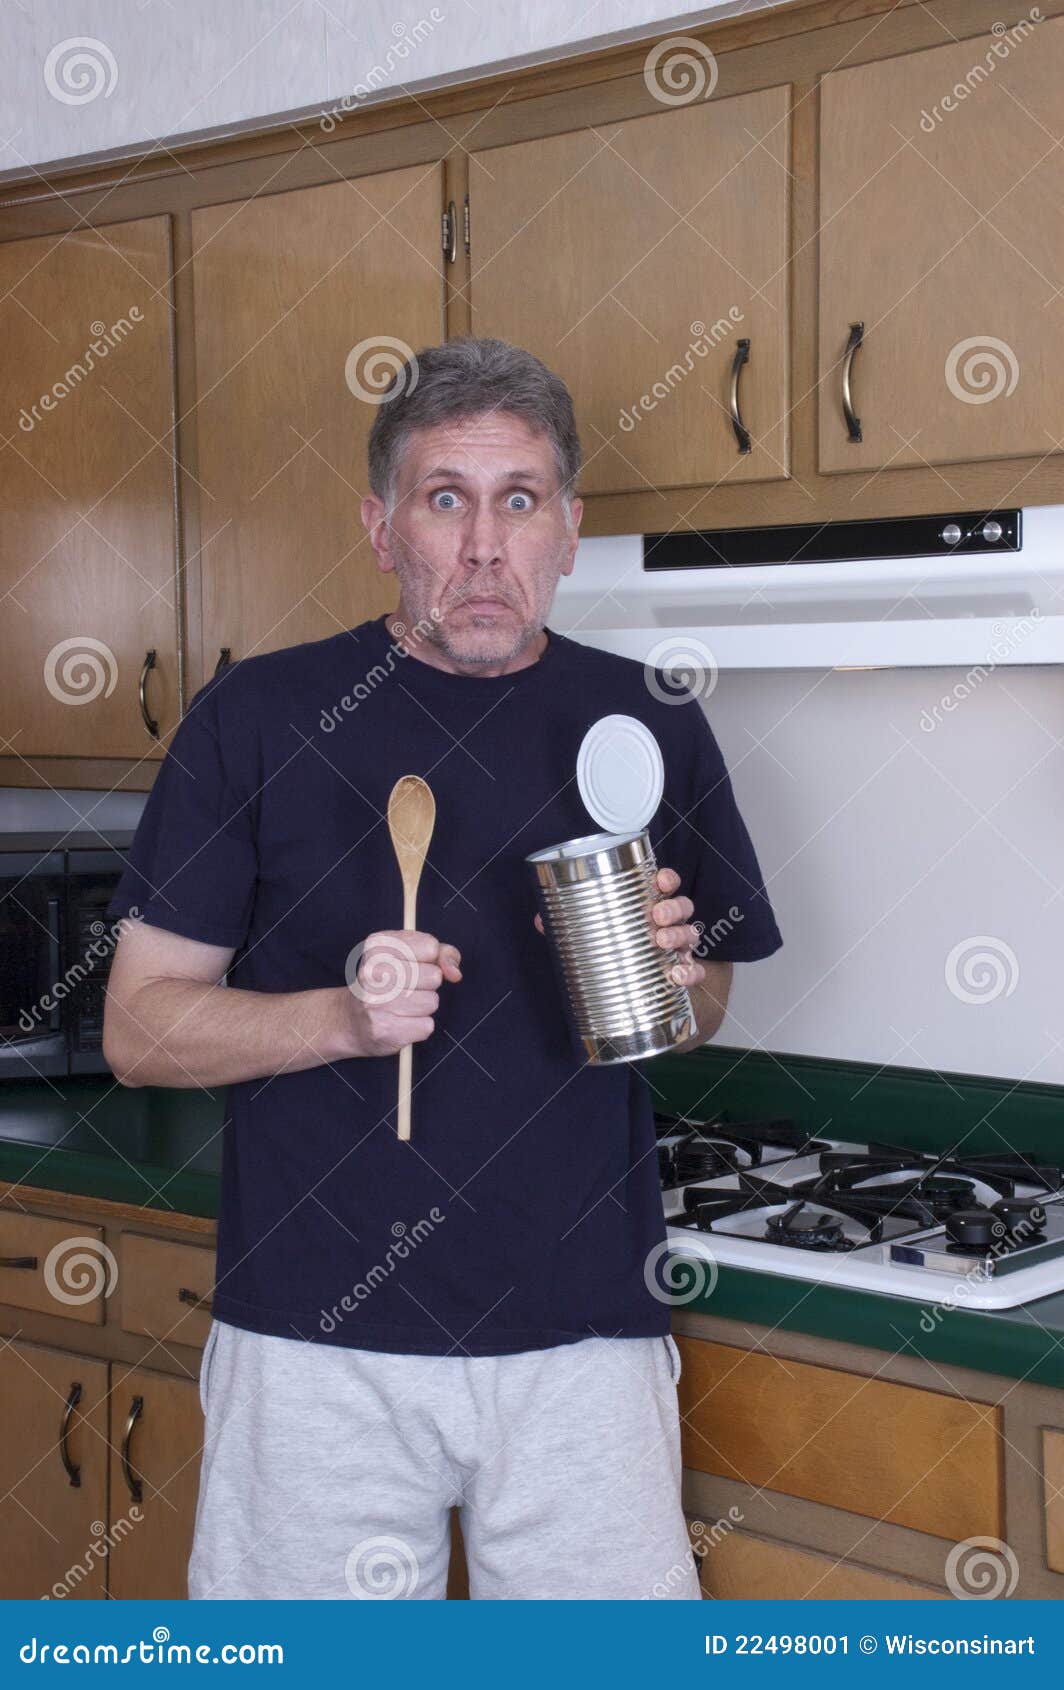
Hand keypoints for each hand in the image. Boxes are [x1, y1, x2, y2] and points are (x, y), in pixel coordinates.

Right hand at [335, 929, 461, 1058]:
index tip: (417, 964)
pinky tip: (400, 1021)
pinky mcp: (383, 1029)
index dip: (432, 958)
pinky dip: (419, 1026)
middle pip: (434, 976)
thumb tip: (455, 973)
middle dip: (429, 984)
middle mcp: (372, 972)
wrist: (352, 1020)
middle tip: (407, 987)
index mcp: (378, 946)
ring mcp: (375, 1002)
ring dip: (424, 1006)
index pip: (430, 947)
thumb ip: (442, 954)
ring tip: (403, 1005)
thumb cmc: (388, 983)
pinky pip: (426, 1026)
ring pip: (432, 1002)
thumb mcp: (411, 956)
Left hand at [533, 868, 703, 988]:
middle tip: (657, 916)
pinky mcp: (684, 976)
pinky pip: (695, 971)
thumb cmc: (619, 955)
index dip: (666, 879)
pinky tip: (677, 975)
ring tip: (662, 941)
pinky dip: (690, 972)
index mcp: (649, 907)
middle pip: (682, 906)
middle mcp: (669, 925)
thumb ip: (569, 927)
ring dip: (680, 935)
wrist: (642, 998)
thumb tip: (540, 921)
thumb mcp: (595, 938)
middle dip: (672, 907)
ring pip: (690, 934)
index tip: (659, 880)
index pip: (665, 885)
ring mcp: (679, 950)